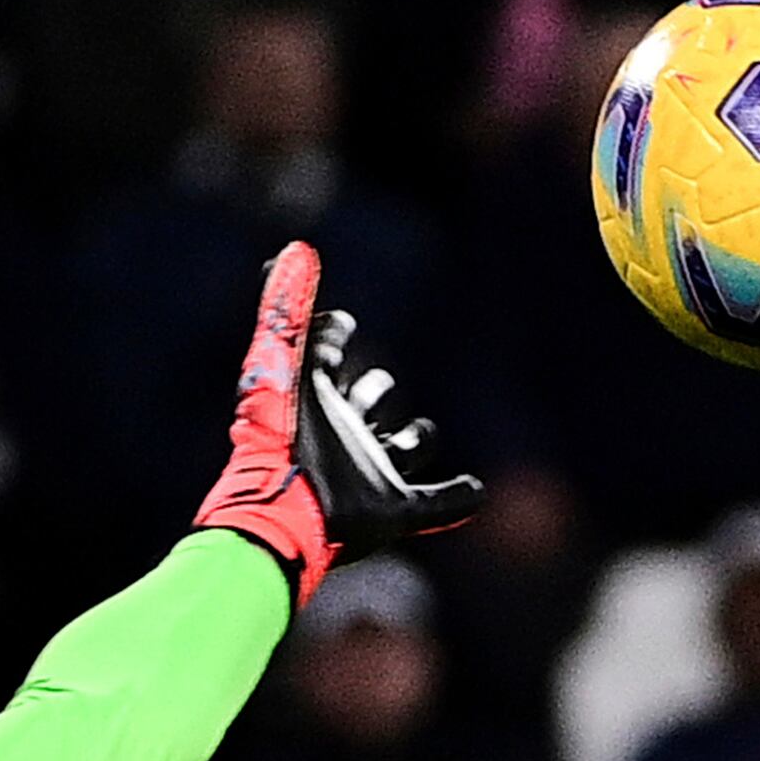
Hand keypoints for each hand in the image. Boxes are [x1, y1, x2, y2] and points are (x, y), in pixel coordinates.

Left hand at [190, 243, 482, 598]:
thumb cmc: (283, 437)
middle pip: (368, 403)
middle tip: (374, 382)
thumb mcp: (290, 362)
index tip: (340, 326)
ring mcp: (370, 474)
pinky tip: (476, 490)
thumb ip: (288, 308)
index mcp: (318, 399)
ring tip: (417, 437)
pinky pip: (437, 504)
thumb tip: (295, 249)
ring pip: (404, 449)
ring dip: (415, 440)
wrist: (289, 510)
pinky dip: (459, 497)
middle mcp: (345, 435)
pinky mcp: (393, 511)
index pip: (329, 357)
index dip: (333, 337)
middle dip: (374, 389)